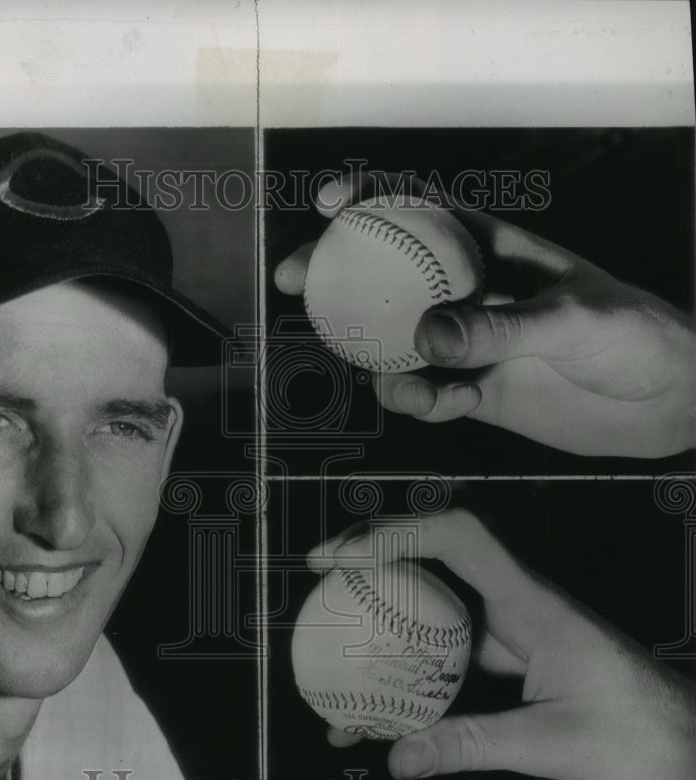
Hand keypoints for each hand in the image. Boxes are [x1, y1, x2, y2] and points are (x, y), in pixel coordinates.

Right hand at [275, 173, 695, 456]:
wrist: (662, 401)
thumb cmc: (632, 335)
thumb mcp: (569, 320)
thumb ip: (495, 329)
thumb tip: (423, 339)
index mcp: (492, 250)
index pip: (424, 209)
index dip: (373, 196)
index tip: (330, 201)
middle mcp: (467, 293)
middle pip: (385, 275)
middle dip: (336, 274)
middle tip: (296, 282)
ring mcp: (465, 343)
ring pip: (393, 344)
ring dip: (384, 367)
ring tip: (416, 393)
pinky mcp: (470, 390)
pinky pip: (421, 391)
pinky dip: (422, 403)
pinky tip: (456, 407)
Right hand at [307, 509, 695, 779]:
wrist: (690, 752)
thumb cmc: (640, 736)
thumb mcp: (553, 743)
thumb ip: (472, 744)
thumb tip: (398, 756)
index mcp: (530, 605)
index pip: (458, 538)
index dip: (394, 534)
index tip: (340, 559)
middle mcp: (515, 608)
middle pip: (435, 564)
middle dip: (373, 570)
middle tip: (320, 594)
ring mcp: (511, 636)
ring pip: (437, 617)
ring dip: (386, 633)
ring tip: (333, 667)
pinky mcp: (511, 666)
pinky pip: (449, 661)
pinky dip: (412, 679)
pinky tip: (382, 717)